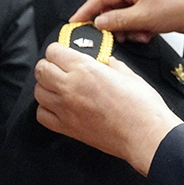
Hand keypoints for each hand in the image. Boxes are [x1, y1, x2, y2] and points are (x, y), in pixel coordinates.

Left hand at [34, 42, 181, 174]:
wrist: (145, 135)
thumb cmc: (141, 106)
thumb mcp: (129, 74)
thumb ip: (111, 64)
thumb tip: (106, 62)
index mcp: (84, 69)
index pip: (54, 51)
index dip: (58, 49)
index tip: (64, 52)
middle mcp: (70, 87)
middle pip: (41, 69)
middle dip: (49, 65)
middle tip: (60, 66)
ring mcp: (66, 109)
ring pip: (38, 91)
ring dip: (46, 86)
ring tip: (59, 86)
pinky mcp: (67, 128)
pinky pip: (42, 115)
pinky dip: (46, 108)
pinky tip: (58, 106)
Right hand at [70, 0, 183, 43]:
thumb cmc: (181, 7)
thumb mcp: (144, 18)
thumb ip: (117, 21)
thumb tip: (99, 22)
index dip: (87, 12)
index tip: (74, 24)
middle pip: (112, 6)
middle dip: (114, 25)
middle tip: (116, 38)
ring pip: (125, 14)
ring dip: (129, 28)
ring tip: (139, 36)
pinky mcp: (155, 4)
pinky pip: (138, 17)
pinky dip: (139, 27)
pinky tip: (148, 34)